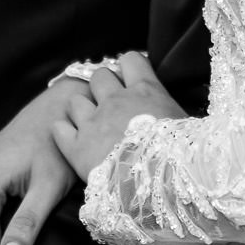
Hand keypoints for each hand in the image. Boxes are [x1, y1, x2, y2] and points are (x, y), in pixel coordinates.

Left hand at [51, 52, 185, 183]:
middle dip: (102, 87)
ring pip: (75, 100)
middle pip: (99, 76)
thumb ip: (173, 112)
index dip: (129, 68)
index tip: (131, 80)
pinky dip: (63, 132)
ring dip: (81, 109)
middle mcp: (116, 100)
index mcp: (146, 91)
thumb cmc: (179, 156)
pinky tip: (72, 138)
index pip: (130, 60)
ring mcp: (93, 122)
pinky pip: (59, 129)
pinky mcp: (76, 147)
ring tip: (90, 124)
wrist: (156, 185)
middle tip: (110, 104)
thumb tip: (177, 114)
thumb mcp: (185, 126)